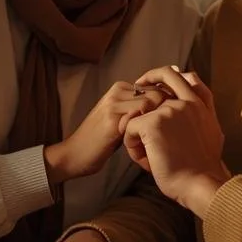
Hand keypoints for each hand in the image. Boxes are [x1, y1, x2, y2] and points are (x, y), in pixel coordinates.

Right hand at [45, 82, 167, 183]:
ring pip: (153, 103)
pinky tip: (141, 145)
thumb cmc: (102, 141)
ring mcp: (115, 102)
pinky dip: (147, 131)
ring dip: (156, 122)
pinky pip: (142, 117)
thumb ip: (139, 110)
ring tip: (148, 140)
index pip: (157, 88)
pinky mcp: (113, 118)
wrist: (75, 153)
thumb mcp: (122, 120)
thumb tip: (166, 106)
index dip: (166, 107)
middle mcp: (118, 90)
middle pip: (158, 93)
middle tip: (158, 134)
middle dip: (164, 113)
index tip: (162, 126)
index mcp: (121, 88)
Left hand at [124, 69, 230, 215]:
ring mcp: (169, 110)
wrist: (201, 184)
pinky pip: (129, 128)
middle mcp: (187, 102)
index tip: (153, 85)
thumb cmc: (204, 167)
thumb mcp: (213, 132)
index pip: (187, 77)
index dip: (167, 75)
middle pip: (163, 79)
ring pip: (140, 111)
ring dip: (138, 130)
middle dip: (146, 82)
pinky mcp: (152, 124)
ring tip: (147, 153)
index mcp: (201, 105)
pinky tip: (144, 160)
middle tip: (135, 98)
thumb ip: (203, 113)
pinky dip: (132, 146)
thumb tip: (198, 106)